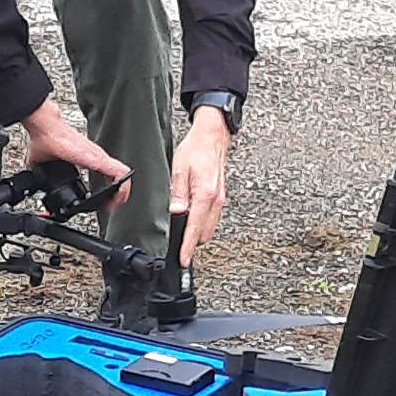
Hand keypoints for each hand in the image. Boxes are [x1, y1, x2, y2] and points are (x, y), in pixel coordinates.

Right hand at [20, 100, 130, 213]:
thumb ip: (44, 176)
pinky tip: (119, 195)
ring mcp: (98, 158)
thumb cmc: (45, 140)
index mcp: (86, 160)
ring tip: (117, 203)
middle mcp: (95, 158)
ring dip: (121, 191)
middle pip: (116, 176)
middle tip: (112, 204)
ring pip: (121, 175)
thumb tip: (35, 185)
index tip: (104, 201)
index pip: (104, 174)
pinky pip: (117, 173)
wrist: (45, 128)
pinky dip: (121, 186)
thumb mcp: (43, 166)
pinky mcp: (97, 159)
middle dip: (117, 193)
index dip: (108, 189)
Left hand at [169, 108, 231, 265]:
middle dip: (192, 242)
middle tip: (178, 248)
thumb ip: (178, 194)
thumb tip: (176, 212)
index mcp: (205, 195)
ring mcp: (220, 200)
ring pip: (209, 227)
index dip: (188, 247)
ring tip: (183, 237)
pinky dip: (202, 224)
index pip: (195, 228)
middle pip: (204, 233)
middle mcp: (216, 200)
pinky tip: (192, 221)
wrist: (213, 137)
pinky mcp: (220, 197)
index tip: (184, 259)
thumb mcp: (180, 169)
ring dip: (197, 234)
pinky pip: (211, 218)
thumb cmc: (196, 149)